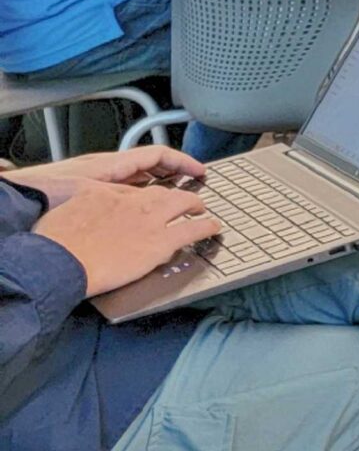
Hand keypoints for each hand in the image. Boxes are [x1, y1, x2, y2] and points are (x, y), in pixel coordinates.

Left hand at [8, 148, 204, 206]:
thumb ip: (125, 193)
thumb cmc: (46, 192)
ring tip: (169, 199)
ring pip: (134, 177)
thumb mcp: (93, 191)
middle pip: (149, 164)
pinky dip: (135, 195)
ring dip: (154, 184)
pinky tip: (136, 211)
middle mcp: (106, 168)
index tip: (200, 173)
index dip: (183, 162)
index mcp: (112, 163)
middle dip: (173, 173)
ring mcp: (96, 179)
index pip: (158, 154)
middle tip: (191, 185)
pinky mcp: (86, 192)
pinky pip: (120, 189)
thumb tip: (149, 197)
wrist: (18, 198)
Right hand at [34, 181, 221, 295]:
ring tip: (200, 209)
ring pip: (182, 203)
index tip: (145, 200)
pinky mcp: (161, 240)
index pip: (129, 190)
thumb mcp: (60, 216)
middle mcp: (130, 201)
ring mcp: (149, 219)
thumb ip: (77, 213)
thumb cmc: (54, 245)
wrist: (61, 261)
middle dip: (173, 195)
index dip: (141, 196)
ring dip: (193, 204)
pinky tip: (213, 228)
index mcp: (102, 193)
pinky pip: (193, 229)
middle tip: (182, 201)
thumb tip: (78, 221)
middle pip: (160, 192)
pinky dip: (206, 227)